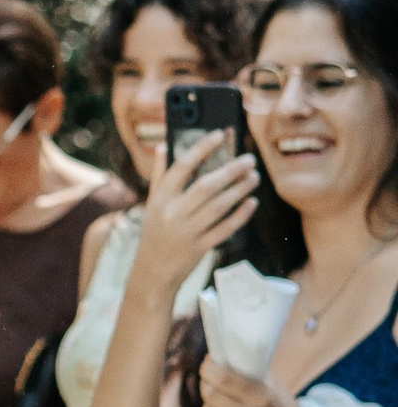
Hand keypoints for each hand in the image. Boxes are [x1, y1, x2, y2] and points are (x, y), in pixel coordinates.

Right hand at [134, 130, 259, 297]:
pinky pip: (225, 228)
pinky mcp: (200, 247)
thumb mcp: (152, 203)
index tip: (219, 134)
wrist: (153, 272)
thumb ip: (159, 174)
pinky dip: (240, 215)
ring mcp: (187, 231)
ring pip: (219, 206)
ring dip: (239, 190)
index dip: (201, 148)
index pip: (181, 167)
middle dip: (230, 170)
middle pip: (206, 186)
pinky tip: (252, 202)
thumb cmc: (155, 232)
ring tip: (254, 176)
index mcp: (160, 198)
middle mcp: (173, 213)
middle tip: (248, 159)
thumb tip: (162, 146)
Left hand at [199, 357, 300, 406]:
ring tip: (218, 398)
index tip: (207, 364)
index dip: (209, 370)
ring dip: (209, 403)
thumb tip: (217, 358)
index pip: (223, 380)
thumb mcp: (270, 383)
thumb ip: (247, 371)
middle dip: (206, 384)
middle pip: (211, 396)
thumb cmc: (278, 403)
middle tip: (209, 380)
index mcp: (262, 396)